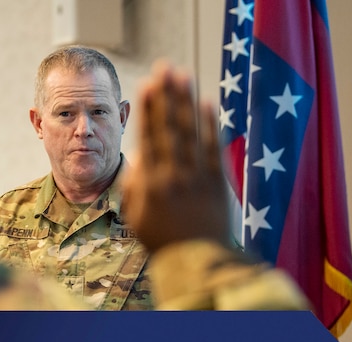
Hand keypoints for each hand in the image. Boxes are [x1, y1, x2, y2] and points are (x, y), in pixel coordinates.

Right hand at [122, 61, 228, 251]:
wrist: (198, 263)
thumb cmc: (163, 242)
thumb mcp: (136, 217)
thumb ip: (133, 187)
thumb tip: (139, 158)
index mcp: (150, 184)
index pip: (148, 138)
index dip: (148, 110)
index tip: (147, 86)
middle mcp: (173, 176)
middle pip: (169, 128)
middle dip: (166, 95)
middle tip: (164, 68)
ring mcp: (197, 178)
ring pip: (190, 132)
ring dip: (186, 101)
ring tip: (183, 75)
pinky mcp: (218, 182)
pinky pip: (213, 148)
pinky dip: (210, 124)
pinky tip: (207, 103)